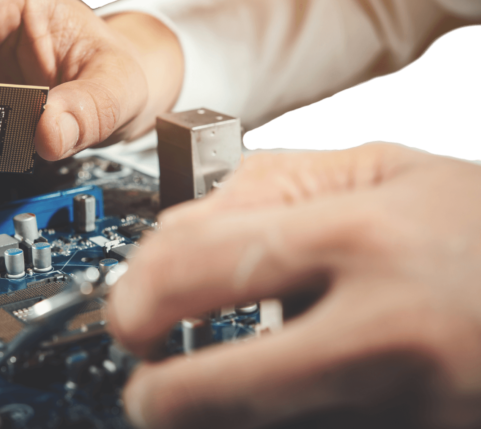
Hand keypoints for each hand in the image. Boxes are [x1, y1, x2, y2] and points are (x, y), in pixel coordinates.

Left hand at [108, 143, 480, 428]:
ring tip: (218, 386)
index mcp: (362, 240)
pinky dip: (278, 424)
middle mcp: (386, 333)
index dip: (138, 298)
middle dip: (157, 397)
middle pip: (213, 392)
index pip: (199, 270)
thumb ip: (267, 191)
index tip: (128, 315)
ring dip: (217, 419)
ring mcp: (413, 407)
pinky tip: (288, 394)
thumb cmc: (476, 223)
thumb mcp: (381, 170)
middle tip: (150, 384)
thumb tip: (171, 240)